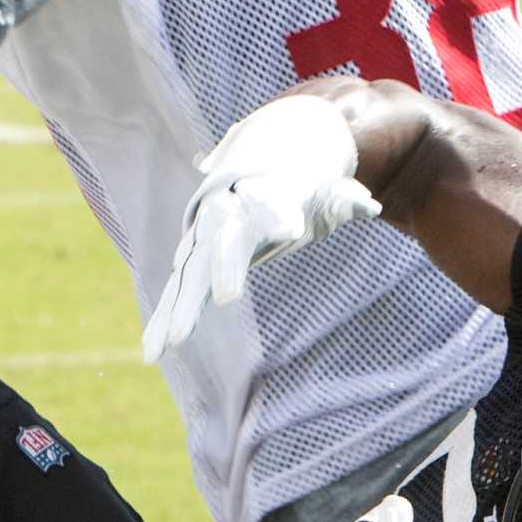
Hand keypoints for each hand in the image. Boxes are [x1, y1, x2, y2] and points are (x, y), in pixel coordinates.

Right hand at [141, 94, 379, 361]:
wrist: (260, 167)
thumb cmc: (304, 188)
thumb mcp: (330, 193)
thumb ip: (345, 201)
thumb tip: (368, 207)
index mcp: (261, 193)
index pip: (268, 204)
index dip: (278, 216)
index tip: (292, 231)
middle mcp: (225, 214)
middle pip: (222, 241)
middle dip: (224, 268)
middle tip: (229, 297)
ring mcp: (205, 238)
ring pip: (190, 273)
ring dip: (180, 307)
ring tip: (171, 344)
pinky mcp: (195, 262)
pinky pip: (178, 292)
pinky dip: (164, 319)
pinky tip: (152, 354)